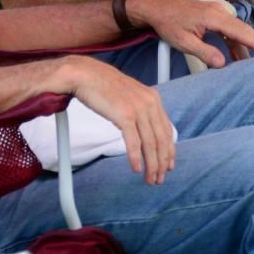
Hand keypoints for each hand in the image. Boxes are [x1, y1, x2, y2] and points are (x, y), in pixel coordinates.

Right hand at [61, 56, 175, 184]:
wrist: (85, 75)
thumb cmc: (103, 86)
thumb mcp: (129, 95)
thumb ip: (140, 109)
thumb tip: (145, 129)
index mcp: (153, 98)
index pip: (167, 130)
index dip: (169, 150)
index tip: (168, 165)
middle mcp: (149, 103)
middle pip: (161, 140)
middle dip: (162, 162)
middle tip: (159, 178)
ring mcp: (138, 109)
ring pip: (150, 144)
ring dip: (151, 165)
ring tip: (149, 179)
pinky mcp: (125, 115)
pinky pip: (134, 142)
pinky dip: (136, 158)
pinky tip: (136, 169)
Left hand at [127, 0, 253, 67]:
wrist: (153, 7)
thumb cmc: (166, 22)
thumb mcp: (183, 42)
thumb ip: (204, 52)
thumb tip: (222, 63)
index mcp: (214, 17)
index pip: (242, 33)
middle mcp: (218, 11)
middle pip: (245, 30)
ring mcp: (216, 11)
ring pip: (237, 30)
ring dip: (247, 45)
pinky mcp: (211, 14)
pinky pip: (229, 29)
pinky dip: (235, 41)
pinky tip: (237, 55)